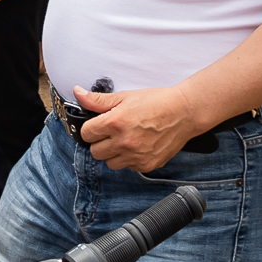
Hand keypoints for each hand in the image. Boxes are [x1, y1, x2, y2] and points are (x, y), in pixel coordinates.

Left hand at [70, 84, 203, 171]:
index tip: (98, 125)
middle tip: (111, 133)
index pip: (87, 134)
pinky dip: (130, 159)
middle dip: (100, 142)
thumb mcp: (125, 96)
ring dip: (113, 153)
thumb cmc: (156, 102)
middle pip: (95, 152)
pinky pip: (129, 167)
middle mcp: (124, 142)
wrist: (184, 112)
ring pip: (111, 163)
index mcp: (115, 123)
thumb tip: (77, 93)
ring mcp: (136, 156)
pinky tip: (139, 146)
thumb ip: (98, 100)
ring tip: (125, 140)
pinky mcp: (147, 165)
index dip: (91, 128)